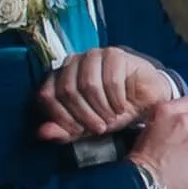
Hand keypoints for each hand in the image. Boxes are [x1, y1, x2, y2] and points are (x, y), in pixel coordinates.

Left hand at [36, 48, 178, 142]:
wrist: (145, 101)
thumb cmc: (112, 111)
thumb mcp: (86, 127)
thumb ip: (64, 131)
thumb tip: (42, 133)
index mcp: (59, 77)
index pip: (47, 95)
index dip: (61, 116)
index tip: (78, 130)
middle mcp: (73, 62)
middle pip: (67, 90)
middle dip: (84, 114)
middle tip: (99, 127)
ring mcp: (94, 56)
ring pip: (88, 85)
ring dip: (101, 107)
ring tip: (111, 116)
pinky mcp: (115, 55)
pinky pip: (110, 80)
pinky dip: (116, 99)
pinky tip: (121, 106)